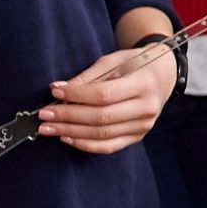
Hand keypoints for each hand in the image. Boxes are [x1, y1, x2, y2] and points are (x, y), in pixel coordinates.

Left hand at [39, 42, 179, 152]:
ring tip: (48, 128)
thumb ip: (89, 76)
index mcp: (144, 83)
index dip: (76, 95)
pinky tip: (67, 138)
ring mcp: (144, 125)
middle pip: (101, 117)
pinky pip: (109, 146)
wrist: (163, 76)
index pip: (104, 94)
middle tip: (44, 114)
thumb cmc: (136, 64)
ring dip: (71, 132)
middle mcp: (147, 108)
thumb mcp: (114, 60)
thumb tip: (59, 90)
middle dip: (68, 116)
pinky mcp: (138, 136)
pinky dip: (86, 144)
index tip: (54, 91)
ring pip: (102, 134)